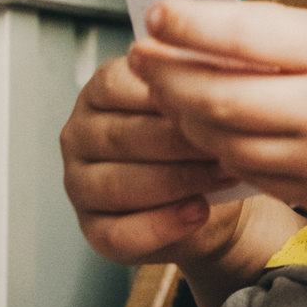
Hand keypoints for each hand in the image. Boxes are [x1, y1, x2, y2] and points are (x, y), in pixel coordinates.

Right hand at [60, 46, 245, 265]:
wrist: (214, 195)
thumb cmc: (202, 139)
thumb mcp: (199, 102)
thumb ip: (196, 84)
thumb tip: (217, 73)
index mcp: (101, 91)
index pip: (118, 86)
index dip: (169, 97)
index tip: (214, 102)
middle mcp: (80, 135)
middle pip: (121, 137)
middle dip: (181, 142)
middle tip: (227, 144)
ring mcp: (79, 184)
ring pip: (118, 185)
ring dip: (177, 182)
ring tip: (222, 176)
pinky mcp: (92, 229)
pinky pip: (119, 233)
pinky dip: (162, 225)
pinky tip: (198, 212)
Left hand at [135, 0, 306, 226]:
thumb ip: (298, 42)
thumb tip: (222, 36)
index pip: (248, 35)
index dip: (192, 25)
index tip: (156, 14)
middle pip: (221, 96)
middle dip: (170, 78)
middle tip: (140, 58)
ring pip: (227, 142)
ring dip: (190, 118)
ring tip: (170, 94)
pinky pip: (254, 175)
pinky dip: (226, 152)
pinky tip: (216, 133)